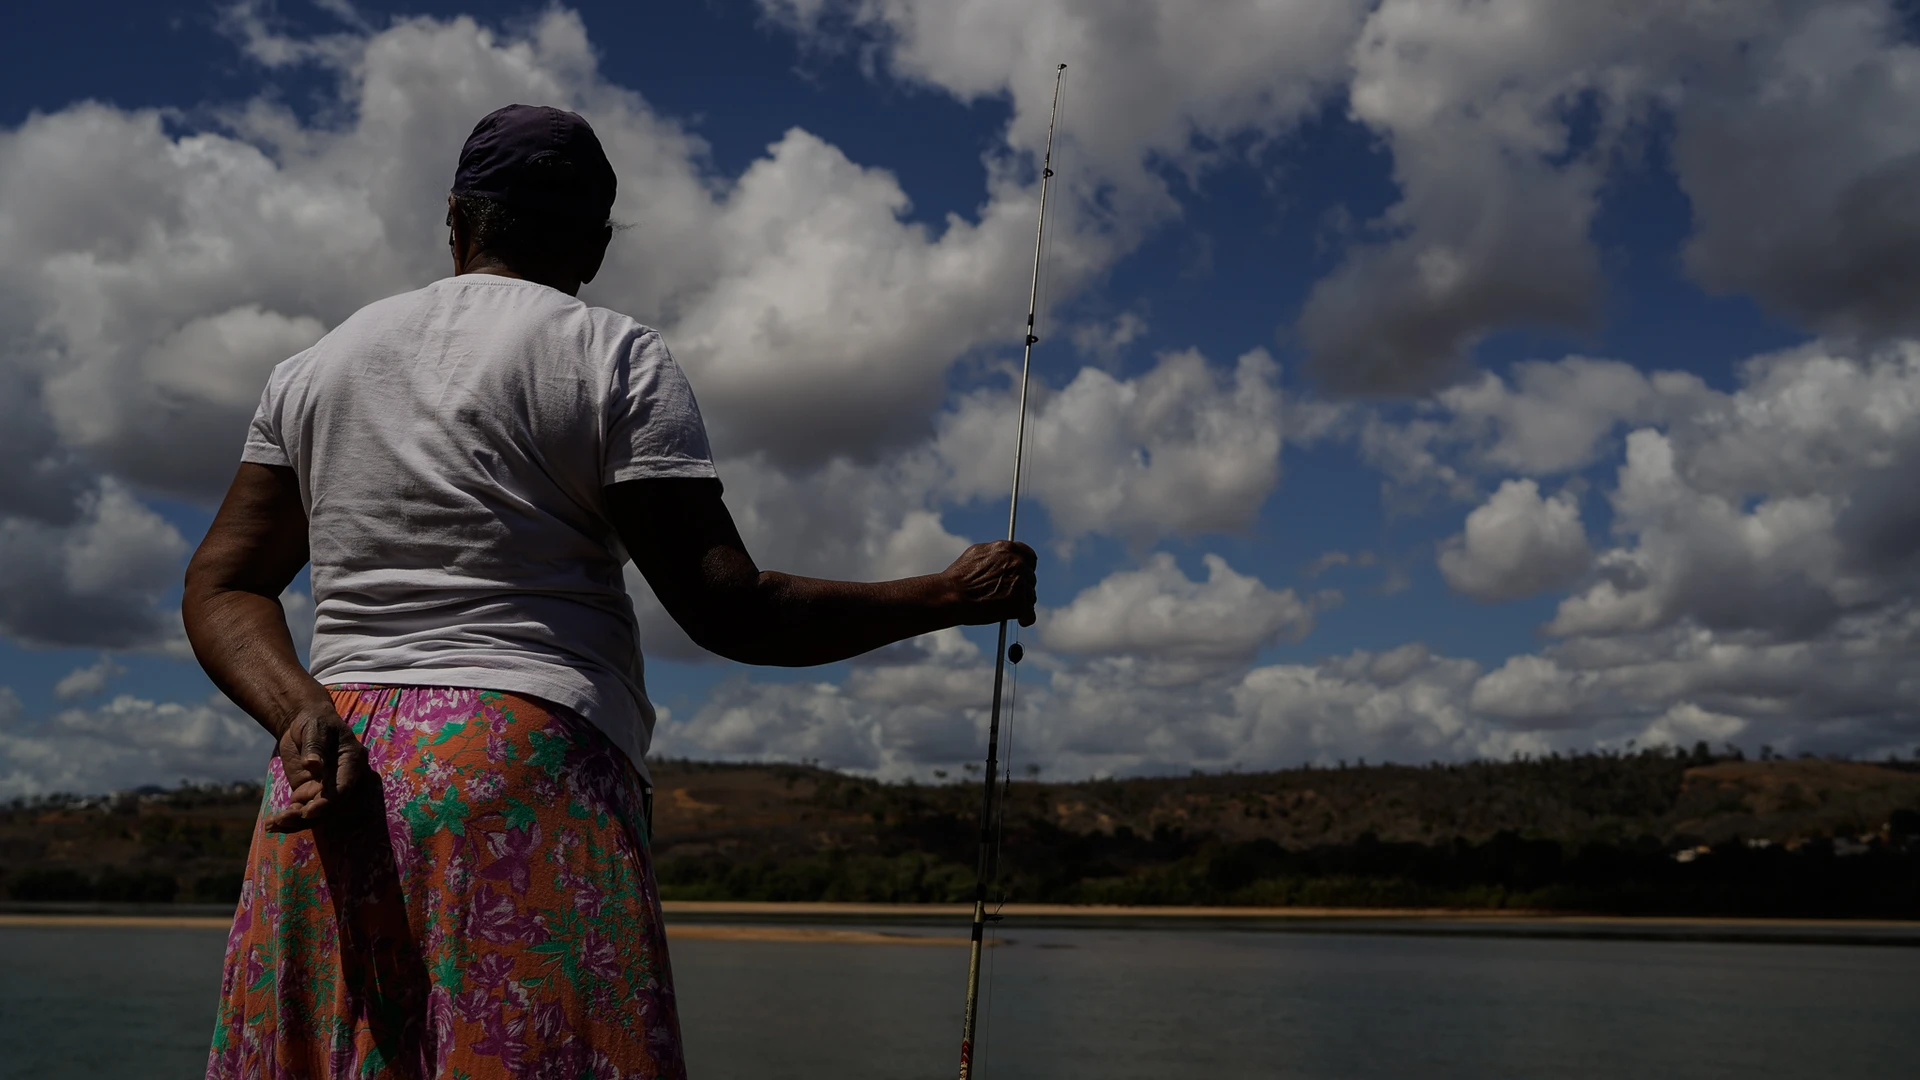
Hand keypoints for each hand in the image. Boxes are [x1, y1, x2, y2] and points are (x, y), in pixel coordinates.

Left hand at [266, 705, 373, 833]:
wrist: (304, 722)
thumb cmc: (315, 721)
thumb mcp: (316, 730)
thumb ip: (315, 747)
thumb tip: (312, 764)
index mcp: (352, 763)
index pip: (343, 788)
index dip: (327, 803)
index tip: (308, 811)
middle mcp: (341, 780)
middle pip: (328, 806)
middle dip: (306, 815)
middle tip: (283, 819)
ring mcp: (324, 789)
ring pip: (314, 813)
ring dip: (294, 821)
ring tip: (271, 824)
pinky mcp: (308, 793)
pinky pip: (300, 810)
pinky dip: (286, 819)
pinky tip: (269, 824)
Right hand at [944, 540, 1037, 626]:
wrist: (951, 595)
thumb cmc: (958, 578)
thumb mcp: (976, 554)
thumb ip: (996, 555)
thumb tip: (1005, 557)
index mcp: (1007, 549)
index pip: (1030, 557)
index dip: (1027, 568)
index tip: (1023, 577)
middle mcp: (1017, 563)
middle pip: (1030, 578)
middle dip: (1022, 588)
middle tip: (1010, 597)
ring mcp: (1020, 583)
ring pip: (1031, 596)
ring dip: (1022, 603)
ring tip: (1006, 609)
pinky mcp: (1019, 604)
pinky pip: (1030, 614)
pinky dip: (1025, 619)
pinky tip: (1019, 620)